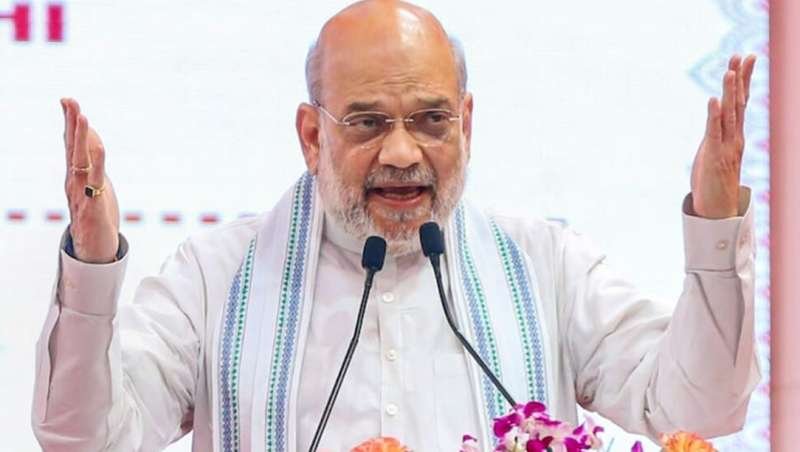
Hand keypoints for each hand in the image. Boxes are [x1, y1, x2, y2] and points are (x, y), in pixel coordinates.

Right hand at [61, 98, 119, 262]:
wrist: (94, 249)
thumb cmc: (97, 215)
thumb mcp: (97, 184)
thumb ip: (94, 164)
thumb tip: (94, 141)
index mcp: (75, 176)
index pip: (70, 145)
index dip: (69, 123)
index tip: (67, 101)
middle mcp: (74, 182)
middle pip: (72, 148)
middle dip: (71, 124)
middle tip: (70, 101)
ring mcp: (81, 193)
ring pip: (80, 161)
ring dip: (81, 138)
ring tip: (82, 116)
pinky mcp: (93, 205)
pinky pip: (96, 181)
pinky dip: (99, 163)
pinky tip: (100, 147)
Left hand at [690, 54, 755, 218]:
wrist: (717, 209)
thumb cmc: (713, 183)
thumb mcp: (714, 153)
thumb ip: (715, 137)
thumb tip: (713, 124)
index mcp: (734, 136)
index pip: (741, 103)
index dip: (743, 81)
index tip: (745, 59)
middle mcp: (734, 138)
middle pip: (738, 103)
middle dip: (739, 79)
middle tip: (740, 56)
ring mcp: (726, 146)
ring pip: (729, 114)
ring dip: (729, 92)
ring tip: (729, 71)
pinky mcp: (714, 155)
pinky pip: (714, 132)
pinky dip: (714, 116)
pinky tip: (714, 100)